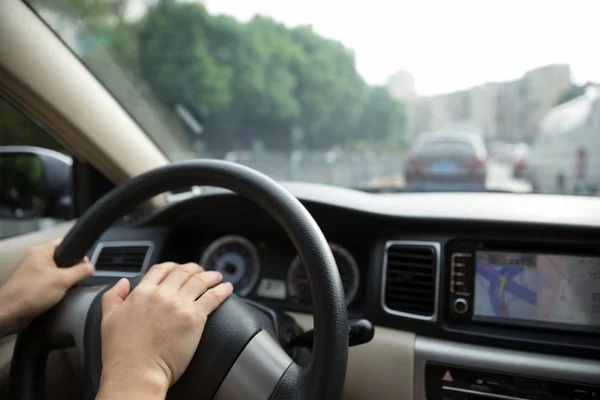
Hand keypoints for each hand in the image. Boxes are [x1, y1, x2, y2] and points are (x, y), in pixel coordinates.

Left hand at [0, 239, 93, 336]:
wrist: (9, 314)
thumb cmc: (31, 293)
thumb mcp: (63, 280)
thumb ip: (80, 272)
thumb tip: (91, 268)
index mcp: (40, 251)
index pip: (64, 243)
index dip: (78, 252)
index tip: (85, 264)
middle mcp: (34, 259)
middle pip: (61, 258)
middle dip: (72, 269)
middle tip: (78, 278)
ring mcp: (31, 273)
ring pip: (55, 272)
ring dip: (64, 280)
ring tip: (68, 288)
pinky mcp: (30, 286)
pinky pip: (48, 283)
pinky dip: (55, 289)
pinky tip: (58, 296)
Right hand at [97, 263, 232, 399]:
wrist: (136, 373)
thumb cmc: (121, 353)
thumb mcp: (108, 318)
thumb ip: (113, 296)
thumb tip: (122, 282)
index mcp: (142, 293)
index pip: (161, 269)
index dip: (173, 266)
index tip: (179, 268)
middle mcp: (162, 295)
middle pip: (183, 272)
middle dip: (195, 269)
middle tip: (201, 271)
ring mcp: (179, 305)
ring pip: (200, 281)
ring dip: (211, 276)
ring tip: (217, 277)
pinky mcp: (194, 318)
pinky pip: (213, 297)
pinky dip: (222, 290)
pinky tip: (227, 288)